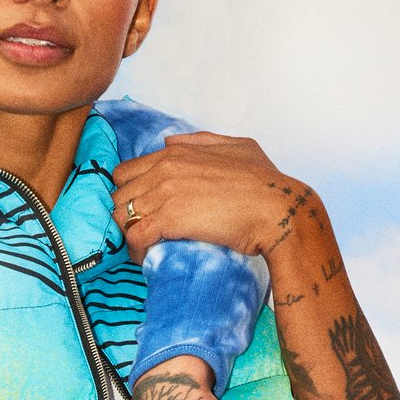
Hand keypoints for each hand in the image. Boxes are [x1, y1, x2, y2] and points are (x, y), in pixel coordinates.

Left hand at [113, 131, 321, 263]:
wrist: (279, 210)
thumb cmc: (266, 181)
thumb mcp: (238, 146)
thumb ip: (202, 141)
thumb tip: (170, 142)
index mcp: (175, 153)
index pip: (126, 172)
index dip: (129, 192)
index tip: (140, 209)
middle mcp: (164, 170)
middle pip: (120, 195)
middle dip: (126, 214)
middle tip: (139, 230)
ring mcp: (166, 194)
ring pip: (122, 215)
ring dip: (128, 233)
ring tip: (142, 246)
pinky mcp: (170, 220)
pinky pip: (134, 236)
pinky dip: (135, 249)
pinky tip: (144, 257)